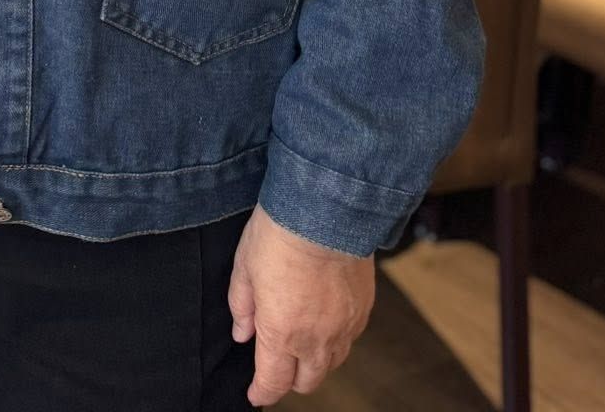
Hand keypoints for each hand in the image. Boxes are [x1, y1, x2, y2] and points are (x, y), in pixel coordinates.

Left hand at [228, 205, 374, 403]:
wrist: (327, 210)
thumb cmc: (280, 233)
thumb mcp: (244, 266)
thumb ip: (242, 306)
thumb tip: (241, 333)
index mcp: (281, 332)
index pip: (273, 381)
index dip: (262, 393)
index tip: (255, 394)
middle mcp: (315, 339)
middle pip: (306, 382)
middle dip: (289, 381)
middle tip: (277, 367)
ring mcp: (344, 327)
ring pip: (331, 364)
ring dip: (314, 363)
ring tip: (301, 347)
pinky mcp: (363, 311)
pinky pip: (350, 340)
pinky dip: (336, 340)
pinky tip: (325, 323)